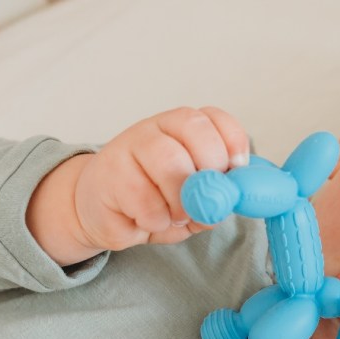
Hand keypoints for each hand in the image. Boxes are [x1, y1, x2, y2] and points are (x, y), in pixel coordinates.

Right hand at [27, 107, 248, 265]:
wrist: (102, 213)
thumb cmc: (155, 202)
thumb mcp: (195, 200)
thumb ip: (217, 195)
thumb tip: (231, 197)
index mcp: (183, 127)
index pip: (215, 117)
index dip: (233, 142)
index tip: (237, 169)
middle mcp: (156, 128)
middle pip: (194, 132)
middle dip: (209, 170)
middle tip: (205, 199)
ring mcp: (128, 146)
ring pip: (168, 162)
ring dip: (182, 199)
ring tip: (176, 214)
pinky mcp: (108, 174)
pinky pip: (144, 198)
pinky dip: (156, 218)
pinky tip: (148, 219)